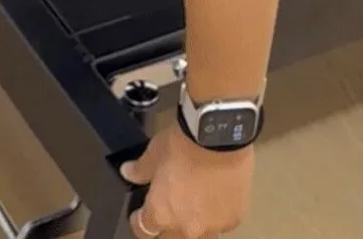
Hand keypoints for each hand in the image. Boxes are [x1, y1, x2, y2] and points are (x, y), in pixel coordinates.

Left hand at [123, 129, 253, 238]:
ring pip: (199, 231)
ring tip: (197, 197)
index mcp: (161, 215)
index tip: (140, 212)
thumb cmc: (184, 143)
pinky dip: (217, 211)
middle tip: (172, 201)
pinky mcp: (233, 218)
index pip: (144, 230)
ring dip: (194, 219)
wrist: (219, 134)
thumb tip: (128, 172)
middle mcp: (186, 228)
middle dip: (169, 222)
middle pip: (172, 236)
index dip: (140, 220)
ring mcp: (212, 226)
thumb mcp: (154, 153)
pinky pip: (221, 222)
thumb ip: (140, 169)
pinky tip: (216, 192)